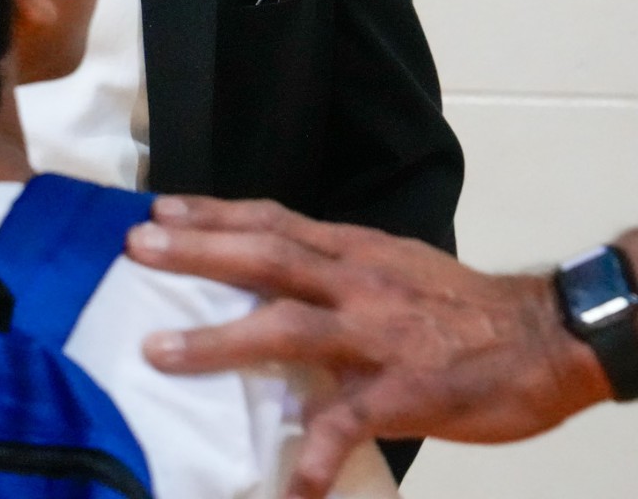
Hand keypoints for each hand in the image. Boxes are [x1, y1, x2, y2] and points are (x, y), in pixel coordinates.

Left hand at [127, 196, 611, 498]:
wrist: (544, 336)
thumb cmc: (459, 304)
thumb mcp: (392, 263)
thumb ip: (334, 267)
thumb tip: (276, 272)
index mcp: (352, 251)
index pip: (271, 220)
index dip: (214, 213)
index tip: (159, 210)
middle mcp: (355, 281)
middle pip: (265, 257)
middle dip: (197, 250)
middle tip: (137, 248)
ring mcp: (375, 335)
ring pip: (286, 327)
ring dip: (219, 340)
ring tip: (161, 353)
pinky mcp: (405, 390)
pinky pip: (350, 422)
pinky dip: (316, 451)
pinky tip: (288, 483)